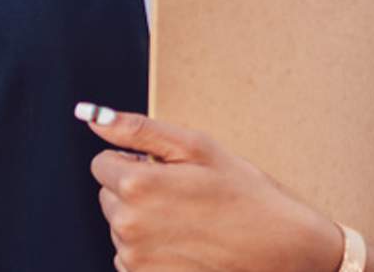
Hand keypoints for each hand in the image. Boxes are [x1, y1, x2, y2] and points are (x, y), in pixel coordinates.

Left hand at [76, 101, 344, 271]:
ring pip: (120, 228)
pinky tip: (186, 245)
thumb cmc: (245, 194)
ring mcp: (135, 260)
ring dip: (144, 222)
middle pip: (109, 196)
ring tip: (190, 221)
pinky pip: (130, 258)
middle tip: (183, 195)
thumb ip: (136, 129)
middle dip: (136, 192)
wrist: (282, 250)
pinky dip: (151, 250)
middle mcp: (128, 226)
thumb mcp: (196, 147)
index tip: (167, 171)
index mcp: (136, 185)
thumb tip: (90, 116)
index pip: (103, 163)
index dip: (135, 162)